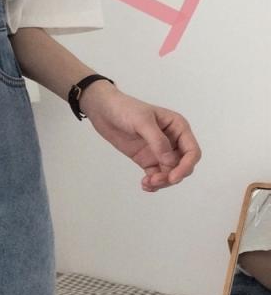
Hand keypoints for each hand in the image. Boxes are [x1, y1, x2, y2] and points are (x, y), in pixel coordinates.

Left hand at [79, 82, 201, 191]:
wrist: (103, 111)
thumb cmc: (124, 109)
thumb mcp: (142, 122)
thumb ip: (157, 141)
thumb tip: (171, 162)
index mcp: (178, 127)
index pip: (192, 151)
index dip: (186, 166)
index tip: (173, 177)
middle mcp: (172, 141)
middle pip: (182, 165)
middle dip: (173, 176)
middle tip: (155, 181)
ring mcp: (159, 151)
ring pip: (170, 173)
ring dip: (162, 182)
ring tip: (147, 183)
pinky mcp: (147, 159)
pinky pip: (156, 175)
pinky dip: (153, 183)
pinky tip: (145, 185)